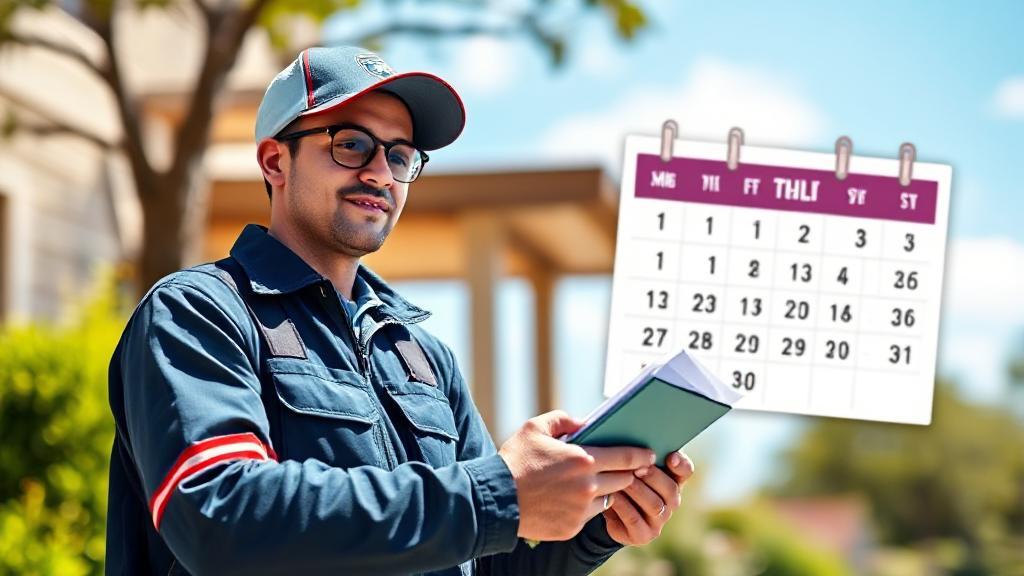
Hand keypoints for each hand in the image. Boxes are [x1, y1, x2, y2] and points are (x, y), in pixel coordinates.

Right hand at [498, 410, 655, 541]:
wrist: (495, 500)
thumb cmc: (515, 460)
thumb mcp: (535, 428)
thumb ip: (563, 420)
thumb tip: (585, 422)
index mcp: (583, 459)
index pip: (626, 457)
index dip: (642, 455)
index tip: (649, 454)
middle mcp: (588, 486)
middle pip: (624, 480)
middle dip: (626, 473)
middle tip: (626, 468)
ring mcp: (581, 510)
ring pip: (608, 499)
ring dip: (605, 490)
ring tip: (592, 482)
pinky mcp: (572, 527)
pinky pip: (589, 515)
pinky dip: (585, 507)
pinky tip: (572, 499)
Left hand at [602, 451, 694, 545]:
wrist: (608, 511)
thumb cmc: (620, 479)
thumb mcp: (628, 464)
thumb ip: (637, 452)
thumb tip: (629, 435)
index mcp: (672, 479)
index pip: (685, 470)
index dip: (681, 464)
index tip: (671, 456)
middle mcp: (671, 501)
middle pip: (670, 489)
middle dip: (653, 477)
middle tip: (637, 467)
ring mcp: (659, 520)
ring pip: (654, 505)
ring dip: (637, 490)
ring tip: (622, 480)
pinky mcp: (643, 535)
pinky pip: (635, 519)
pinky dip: (623, 505)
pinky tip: (612, 495)